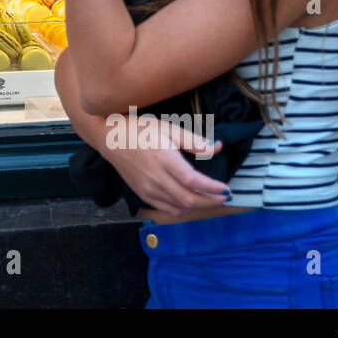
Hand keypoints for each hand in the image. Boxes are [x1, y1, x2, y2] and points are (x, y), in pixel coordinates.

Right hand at [101, 114, 230, 216]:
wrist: (110, 137)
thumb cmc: (140, 129)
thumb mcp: (168, 128)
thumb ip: (193, 140)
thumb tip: (217, 147)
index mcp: (164, 158)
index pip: (193, 181)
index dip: (212, 188)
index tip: (226, 189)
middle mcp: (156, 177)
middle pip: (189, 198)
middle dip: (210, 201)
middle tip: (224, 196)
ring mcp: (148, 188)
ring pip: (179, 206)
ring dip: (198, 206)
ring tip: (210, 199)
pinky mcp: (142, 193)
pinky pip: (166, 209)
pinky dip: (182, 209)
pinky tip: (189, 202)